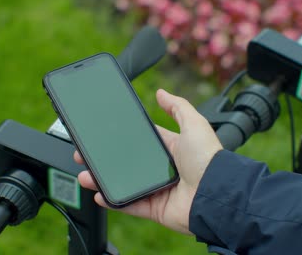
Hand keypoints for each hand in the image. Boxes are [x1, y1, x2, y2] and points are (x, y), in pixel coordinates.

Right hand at [74, 89, 222, 233]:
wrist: (216, 193)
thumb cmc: (208, 158)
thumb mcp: (194, 123)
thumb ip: (178, 107)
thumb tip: (162, 93)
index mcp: (171, 149)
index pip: (142, 141)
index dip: (122, 138)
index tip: (102, 134)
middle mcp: (163, 169)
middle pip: (127, 163)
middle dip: (105, 159)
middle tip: (86, 154)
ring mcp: (157, 189)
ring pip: (124, 184)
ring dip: (103, 180)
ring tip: (85, 174)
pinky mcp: (154, 209)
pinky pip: (129, 205)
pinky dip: (113, 201)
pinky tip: (98, 193)